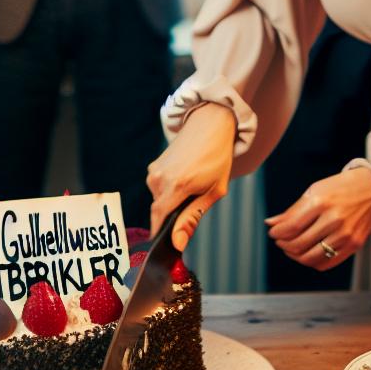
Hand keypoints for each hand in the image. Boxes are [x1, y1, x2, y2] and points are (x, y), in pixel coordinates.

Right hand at [146, 104, 236, 251]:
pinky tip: (185, 177)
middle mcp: (159, 178)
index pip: (158, 219)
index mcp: (176, 186)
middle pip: (160, 211)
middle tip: (194, 203)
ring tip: (192, 186)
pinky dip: (170, 189)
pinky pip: (158, 188)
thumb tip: (177, 242)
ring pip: (159, 199)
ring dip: (173, 201)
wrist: (210, 125)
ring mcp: (153, 171)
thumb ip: (193, 217)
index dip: (161, 234)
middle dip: (174, 215)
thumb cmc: (217, 158)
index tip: (168, 244)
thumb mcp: (214, 191)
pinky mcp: (153, 166)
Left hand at [264, 165, 370, 270]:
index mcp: (321, 202)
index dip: (278, 233)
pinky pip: (327, 263)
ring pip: (311, 258)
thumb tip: (271, 223)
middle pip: (299, 244)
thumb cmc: (341, 187)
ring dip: (295, 256)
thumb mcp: (315, 191)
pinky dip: (312, 262)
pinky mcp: (354, 245)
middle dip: (284, 244)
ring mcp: (345, 234)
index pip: (291, 226)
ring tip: (291, 248)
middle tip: (280, 240)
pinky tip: (307, 254)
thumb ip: (293, 210)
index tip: (273, 232)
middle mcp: (334, 220)